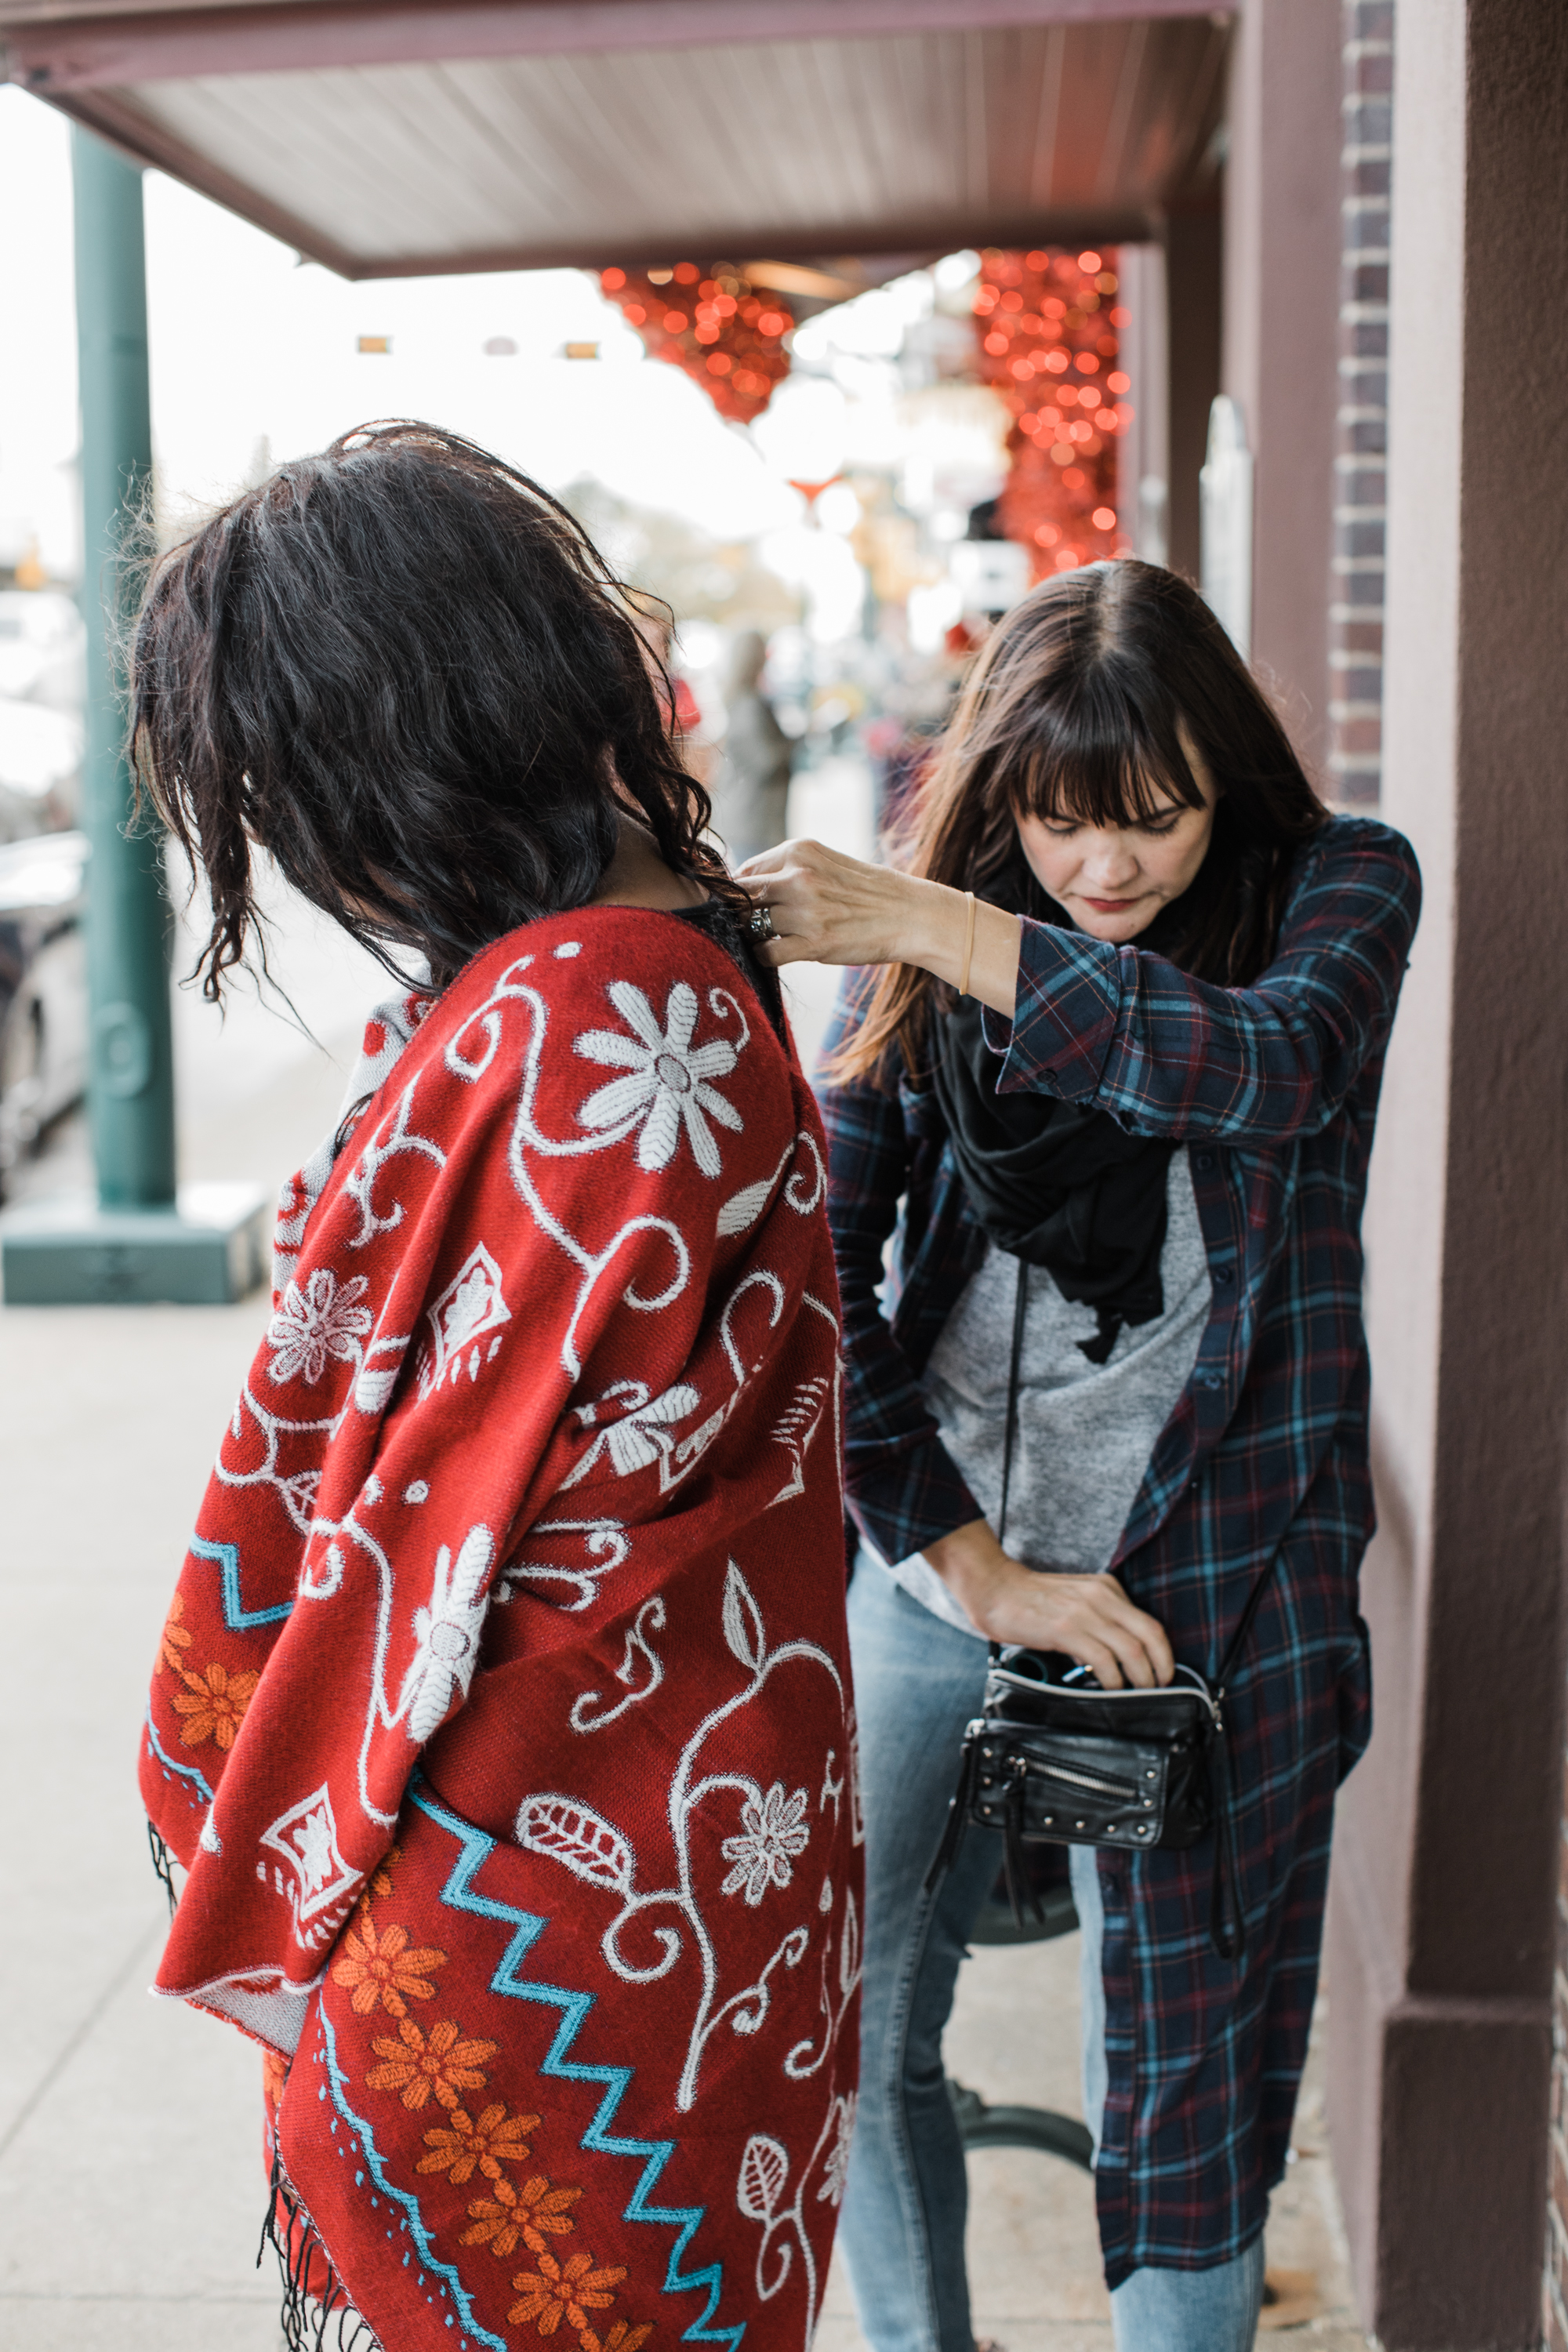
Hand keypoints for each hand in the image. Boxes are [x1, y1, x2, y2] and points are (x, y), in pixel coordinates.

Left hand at [735, 838, 1022, 1016]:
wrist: (913, 915)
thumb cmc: (870, 892)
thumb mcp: (827, 864)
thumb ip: (790, 870)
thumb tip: (744, 886)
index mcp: (800, 851)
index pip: (744, 871)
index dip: (738, 893)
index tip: (744, 907)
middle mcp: (799, 876)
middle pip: (741, 898)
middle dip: (739, 915)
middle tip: (750, 928)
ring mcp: (805, 911)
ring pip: (752, 926)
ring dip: (755, 937)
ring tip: (771, 941)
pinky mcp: (814, 944)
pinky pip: (766, 953)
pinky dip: (765, 958)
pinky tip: (779, 955)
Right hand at [922, 1518, 1173, 1689]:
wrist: (995, 1588)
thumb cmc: (1031, 1600)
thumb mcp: (1076, 1600)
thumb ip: (1098, 1620)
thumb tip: (1116, 1659)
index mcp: (1107, 1588)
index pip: (1149, 1623)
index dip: (1163, 1654)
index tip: (1163, 1674)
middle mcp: (1101, 1596)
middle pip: (1150, 1635)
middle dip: (1160, 1669)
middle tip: (1158, 1689)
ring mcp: (1084, 1612)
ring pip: (1132, 1649)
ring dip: (1140, 1678)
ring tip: (1137, 1694)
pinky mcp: (1066, 1629)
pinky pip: (1103, 1659)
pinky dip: (1113, 1680)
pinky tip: (1109, 1690)